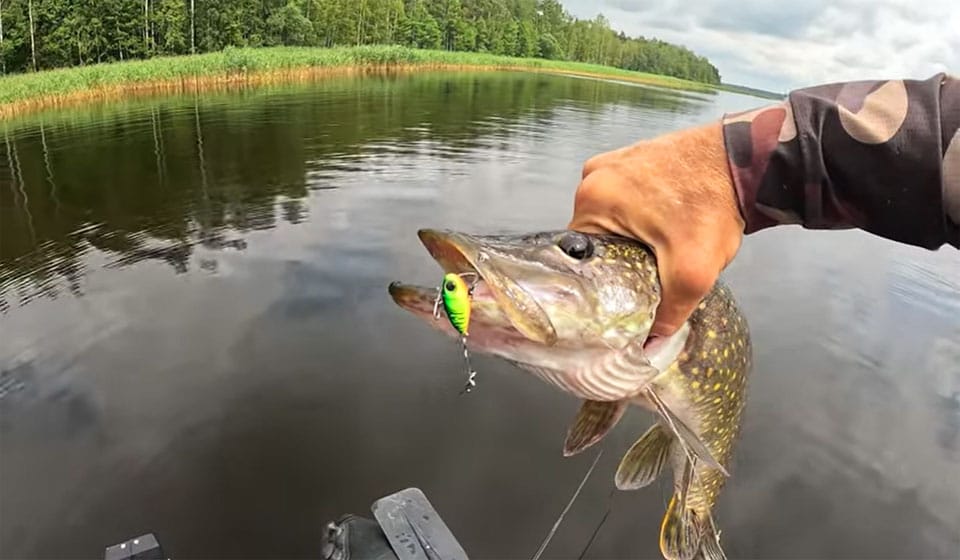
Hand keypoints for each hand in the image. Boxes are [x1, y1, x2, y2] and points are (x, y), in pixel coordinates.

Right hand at [568, 121, 745, 336]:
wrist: (747, 160)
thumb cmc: (713, 206)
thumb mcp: (691, 272)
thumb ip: (668, 314)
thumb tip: (650, 345)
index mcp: (591, 198)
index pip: (581, 255)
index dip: (603, 278)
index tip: (625, 291)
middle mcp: (593, 175)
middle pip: (596, 237)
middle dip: (621, 258)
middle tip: (647, 274)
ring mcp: (614, 162)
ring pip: (612, 218)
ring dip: (632, 236)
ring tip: (659, 248)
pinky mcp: (634, 157)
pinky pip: (627, 198)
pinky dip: (643, 214)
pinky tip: (665, 225)